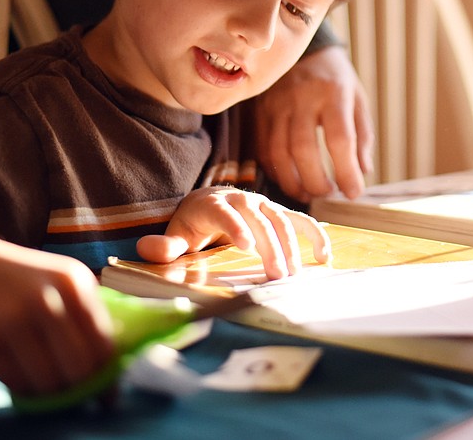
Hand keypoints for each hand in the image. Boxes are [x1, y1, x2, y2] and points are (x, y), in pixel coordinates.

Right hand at [0, 226, 113, 397]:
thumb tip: (110, 367)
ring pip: (50, 381)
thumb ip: (82, 315)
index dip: (107, 375)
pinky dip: (25, 390)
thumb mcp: (55, 280)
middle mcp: (47, 299)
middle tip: (77, 397)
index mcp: (73, 281)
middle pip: (80, 367)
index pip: (103, 343)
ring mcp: (13, 320)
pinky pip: (17, 383)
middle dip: (82, 389)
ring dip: (52, 394)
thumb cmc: (15, 279)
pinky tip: (23, 380)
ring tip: (48, 387)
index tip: (106, 395)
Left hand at [136, 187, 331, 279]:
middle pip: (259, 219)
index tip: (246, 246)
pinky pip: (299, 221)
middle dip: (269, 246)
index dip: (236, 227)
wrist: (209, 203)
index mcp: (213, 203)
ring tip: (293, 273)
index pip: (226, 213)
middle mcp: (242, 198)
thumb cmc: (192, 225)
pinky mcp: (278, 213)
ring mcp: (263, 204)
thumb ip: (166, 245)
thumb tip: (148, 249)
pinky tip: (323, 256)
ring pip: (281, 220)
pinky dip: (314, 236)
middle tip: (276, 274)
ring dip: (291, 246)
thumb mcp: (177, 235)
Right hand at [254, 45, 373, 200]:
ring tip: (309, 194)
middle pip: (302, 148)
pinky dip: (276, 172)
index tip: (353, 192)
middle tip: (328, 194)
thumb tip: (363, 172)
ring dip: (293, 181)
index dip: (346, 171)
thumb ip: (362, 136)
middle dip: (316, 180)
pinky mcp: (260, 112)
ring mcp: (276, 104)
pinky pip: (264, 149)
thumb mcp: (357, 100)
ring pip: (278, 152)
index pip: (339, 138)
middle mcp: (301, 97)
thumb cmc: (336, 79)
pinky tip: (291, 180)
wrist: (303, 50)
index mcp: (333, 93)